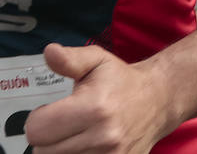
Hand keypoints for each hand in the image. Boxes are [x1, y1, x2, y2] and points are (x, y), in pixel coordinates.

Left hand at [25, 44, 171, 153]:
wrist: (158, 101)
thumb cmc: (122, 80)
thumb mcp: (97, 60)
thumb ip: (70, 59)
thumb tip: (50, 52)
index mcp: (94, 107)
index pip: (38, 129)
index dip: (38, 119)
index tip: (49, 111)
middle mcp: (102, 137)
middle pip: (43, 151)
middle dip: (46, 137)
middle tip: (61, 124)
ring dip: (59, 150)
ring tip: (72, 135)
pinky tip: (81, 145)